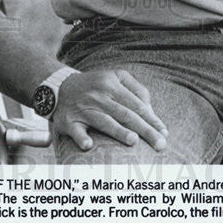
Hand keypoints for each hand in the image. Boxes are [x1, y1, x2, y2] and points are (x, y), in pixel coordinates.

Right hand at [53, 69, 168, 151]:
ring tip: (133, 140)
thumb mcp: (115, 77)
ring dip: (118, 131)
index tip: (164, 132)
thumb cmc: (95, 85)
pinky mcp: (68, 121)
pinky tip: (88, 145)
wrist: (58, 86)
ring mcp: (83, 109)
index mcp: (111, 85)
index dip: (152, 119)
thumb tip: (151, 110)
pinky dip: (81, 137)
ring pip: (104, 121)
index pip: (136, 104)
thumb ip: (136, 89)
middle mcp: (98, 96)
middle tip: (160, 144)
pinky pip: (75, 130)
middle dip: (144, 129)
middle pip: (125, 114)